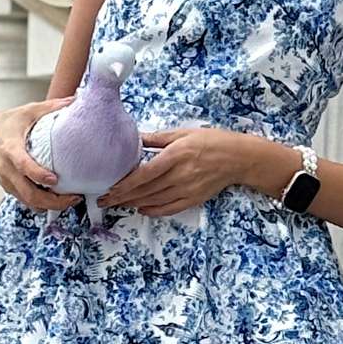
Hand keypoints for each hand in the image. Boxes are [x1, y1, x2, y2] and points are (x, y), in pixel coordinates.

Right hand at [0, 95, 83, 213]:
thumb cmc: (14, 120)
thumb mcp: (30, 110)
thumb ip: (52, 106)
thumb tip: (75, 99)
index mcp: (10, 148)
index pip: (23, 165)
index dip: (38, 175)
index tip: (55, 180)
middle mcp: (5, 167)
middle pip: (27, 192)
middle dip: (51, 200)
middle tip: (73, 199)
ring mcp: (5, 179)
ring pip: (26, 200)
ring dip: (49, 205)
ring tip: (70, 201)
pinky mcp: (8, 186)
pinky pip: (24, 200)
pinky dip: (40, 204)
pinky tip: (57, 202)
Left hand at [97, 127, 246, 216]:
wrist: (238, 158)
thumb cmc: (211, 141)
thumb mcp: (183, 133)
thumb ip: (157, 138)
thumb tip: (135, 138)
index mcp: (175, 156)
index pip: (143, 174)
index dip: (124, 184)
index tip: (109, 189)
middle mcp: (180, 175)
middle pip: (145, 190)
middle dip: (122, 197)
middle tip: (105, 201)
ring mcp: (187, 189)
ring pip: (154, 201)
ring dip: (134, 204)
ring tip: (118, 204)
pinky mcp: (193, 199)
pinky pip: (169, 208)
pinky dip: (153, 210)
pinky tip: (141, 209)